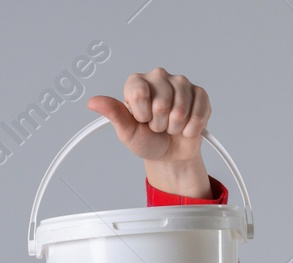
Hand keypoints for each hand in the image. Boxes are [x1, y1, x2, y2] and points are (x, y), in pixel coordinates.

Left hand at [87, 67, 213, 196]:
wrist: (169, 154)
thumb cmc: (146, 140)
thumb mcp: (127, 131)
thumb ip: (113, 114)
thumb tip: (93, 102)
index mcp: (137, 83)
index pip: (140, 94)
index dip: (142, 115)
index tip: (142, 120)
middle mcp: (158, 77)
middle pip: (162, 103)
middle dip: (159, 124)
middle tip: (157, 126)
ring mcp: (181, 83)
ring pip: (181, 108)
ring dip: (175, 127)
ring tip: (170, 127)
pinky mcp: (199, 93)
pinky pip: (199, 112)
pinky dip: (192, 128)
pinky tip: (186, 128)